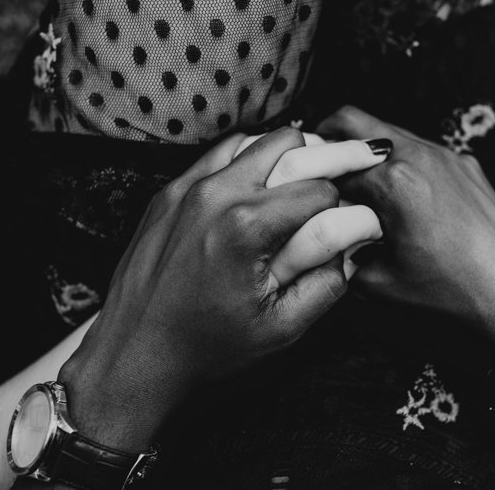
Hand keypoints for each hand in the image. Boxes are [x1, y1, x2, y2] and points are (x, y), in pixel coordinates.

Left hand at [58, 128, 383, 450]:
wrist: (135, 354)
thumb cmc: (208, 346)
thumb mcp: (282, 326)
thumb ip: (329, 279)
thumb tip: (359, 239)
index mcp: (247, 227)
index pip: (322, 190)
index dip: (346, 209)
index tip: (352, 225)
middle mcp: (216, 194)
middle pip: (295, 145)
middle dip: (328, 162)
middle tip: (348, 177)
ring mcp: (188, 187)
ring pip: (258, 140)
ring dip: (289, 157)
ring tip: (304, 186)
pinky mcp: (171, 190)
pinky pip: (221, 153)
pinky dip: (250, 161)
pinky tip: (261, 188)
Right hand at [319, 107, 494, 366]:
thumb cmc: (447, 290)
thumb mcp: (376, 280)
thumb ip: (341, 250)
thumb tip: (323, 234)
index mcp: (393, 181)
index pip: (331, 161)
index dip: (309, 173)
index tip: (298, 181)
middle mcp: (419, 156)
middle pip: (355, 120)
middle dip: (329, 137)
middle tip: (316, 160)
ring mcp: (446, 156)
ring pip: (390, 132)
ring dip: (367, 150)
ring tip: (361, 185)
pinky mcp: (466, 164)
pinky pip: (422, 150)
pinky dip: (402, 162)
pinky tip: (404, 198)